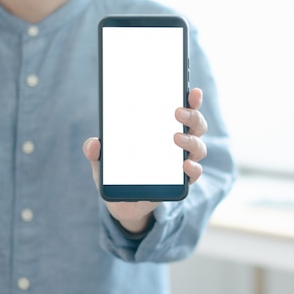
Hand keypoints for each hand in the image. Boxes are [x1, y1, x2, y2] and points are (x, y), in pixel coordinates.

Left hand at [82, 88, 207, 233]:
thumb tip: (95, 143)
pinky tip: (185, 165)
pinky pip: (195, 173)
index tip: (192, 90)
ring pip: (198, 146)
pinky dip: (193, 168)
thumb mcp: (103, 161)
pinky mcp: (182, 181)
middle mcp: (179, 143)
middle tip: (178, 112)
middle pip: (196, 125)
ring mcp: (182, 161)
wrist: (125, 204)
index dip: (191, 99)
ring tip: (176, 138)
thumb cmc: (119, 174)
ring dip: (191, 140)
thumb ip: (97, 152)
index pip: (183, 109)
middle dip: (192, 116)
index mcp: (163, 129)